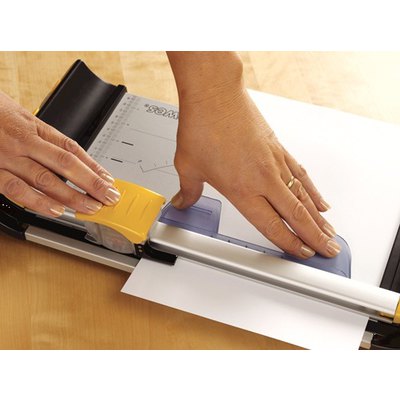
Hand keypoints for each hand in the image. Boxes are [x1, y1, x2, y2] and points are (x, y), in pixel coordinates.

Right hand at [0, 90, 119, 216]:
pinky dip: (37, 201)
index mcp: (35, 128)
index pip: (72, 149)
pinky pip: (16, 188)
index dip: (93, 166)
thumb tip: (73, 158)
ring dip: (72, 196)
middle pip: (67, 163)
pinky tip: (55, 210)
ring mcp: (8, 157)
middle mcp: (25, 142)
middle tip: (108, 196)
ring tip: (90, 207)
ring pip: (46, 179)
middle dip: (91, 182)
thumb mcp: (24, 118)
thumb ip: (46, 139)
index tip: (108, 180)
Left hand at [171, 86, 340, 258]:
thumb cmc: (202, 126)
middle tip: (328, 251)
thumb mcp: (188, 166)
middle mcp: (263, 178)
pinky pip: (301, 175)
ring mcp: (275, 163)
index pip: (271, 225)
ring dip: (318, 218)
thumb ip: (188, 191)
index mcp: (241, 189)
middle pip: (295, 214)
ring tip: (329, 232)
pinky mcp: (279, 149)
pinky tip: (320, 201)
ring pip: (303, 197)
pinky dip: (312, 191)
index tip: (301, 253)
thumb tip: (181, 202)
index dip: (289, 242)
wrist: (215, 94)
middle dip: (314, 237)